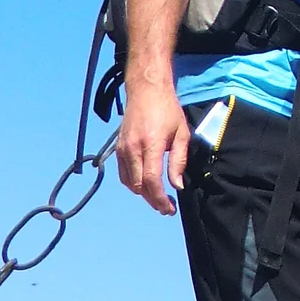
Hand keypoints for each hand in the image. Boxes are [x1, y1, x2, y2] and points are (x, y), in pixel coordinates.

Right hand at [116, 85, 190, 215]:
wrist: (146, 91)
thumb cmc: (168, 110)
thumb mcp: (181, 133)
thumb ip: (178, 161)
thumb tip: (176, 185)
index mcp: (151, 145)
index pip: (151, 181)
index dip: (160, 199)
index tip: (169, 209)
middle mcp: (133, 149)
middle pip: (138, 186)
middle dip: (152, 200)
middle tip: (166, 207)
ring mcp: (122, 149)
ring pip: (128, 183)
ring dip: (142, 193)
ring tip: (158, 197)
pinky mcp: (118, 148)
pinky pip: (123, 173)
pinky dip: (133, 183)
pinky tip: (145, 184)